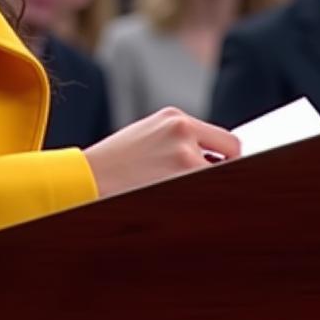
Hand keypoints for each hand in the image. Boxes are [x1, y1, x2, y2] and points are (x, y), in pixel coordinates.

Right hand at [82, 107, 239, 198]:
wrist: (88, 178)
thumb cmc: (115, 162)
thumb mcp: (148, 135)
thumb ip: (180, 140)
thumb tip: (213, 160)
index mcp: (174, 118)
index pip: (224, 139)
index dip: (224, 157)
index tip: (223, 169)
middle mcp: (183, 131)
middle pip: (231, 155)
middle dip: (223, 170)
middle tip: (206, 184)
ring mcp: (184, 157)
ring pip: (219, 178)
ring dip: (208, 186)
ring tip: (179, 191)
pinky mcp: (181, 183)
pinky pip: (206, 194)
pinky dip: (200, 201)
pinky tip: (178, 201)